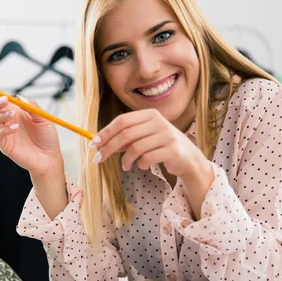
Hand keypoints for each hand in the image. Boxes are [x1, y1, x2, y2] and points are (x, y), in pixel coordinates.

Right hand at [0, 80, 62, 176]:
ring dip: (0, 115)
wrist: (50, 157)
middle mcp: (8, 121)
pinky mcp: (5, 145)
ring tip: (12, 115)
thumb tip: (19, 97)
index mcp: (16, 112)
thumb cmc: (47, 137)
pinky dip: (4, 129)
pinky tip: (15, 128)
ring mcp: (5, 133)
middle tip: (4, 100)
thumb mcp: (44, 118)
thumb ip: (32, 107)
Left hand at [90, 109, 204, 176]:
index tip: (93, 144)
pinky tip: (142, 166)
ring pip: (135, 148)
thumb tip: (100, 142)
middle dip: (109, 148)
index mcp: (150, 114)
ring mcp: (167, 135)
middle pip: (126, 134)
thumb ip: (125, 137)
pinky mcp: (173, 150)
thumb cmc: (160, 145)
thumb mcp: (144, 136)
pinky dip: (140, 165)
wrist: (188, 157)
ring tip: (126, 166)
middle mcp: (159, 122)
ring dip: (126, 160)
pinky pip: (147, 158)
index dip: (106, 132)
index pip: (122, 121)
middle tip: (99, 159)